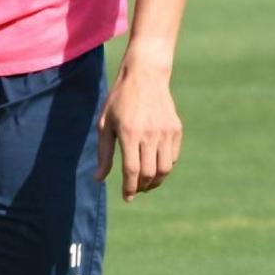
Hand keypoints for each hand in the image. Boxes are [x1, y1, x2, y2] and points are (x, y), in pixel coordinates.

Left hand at [95, 61, 181, 200]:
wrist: (146, 76)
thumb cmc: (120, 100)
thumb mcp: (105, 124)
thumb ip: (104, 153)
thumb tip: (99, 178)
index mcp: (129, 133)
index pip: (132, 170)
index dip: (129, 188)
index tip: (127, 198)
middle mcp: (150, 134)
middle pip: (149, 172)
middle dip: (141, 186)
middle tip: (135, 190)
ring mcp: (165, 132)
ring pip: (164, 168)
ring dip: (155, 181)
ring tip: (146, 183)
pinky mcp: (176, 129)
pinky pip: (172, 157)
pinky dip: (164, 167)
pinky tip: (155, 167)